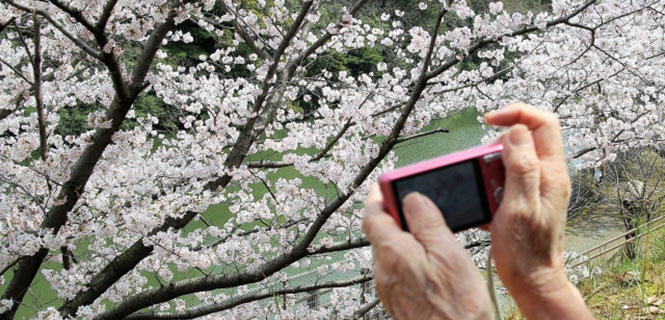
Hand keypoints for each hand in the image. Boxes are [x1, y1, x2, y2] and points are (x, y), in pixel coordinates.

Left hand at [363, 186, 491, 319]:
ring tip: (428, 232)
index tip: (387, 183)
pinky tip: (430, 262)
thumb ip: (427, 221)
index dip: (379, 195)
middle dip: (394, 215)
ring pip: (389, 252)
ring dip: (403, 237)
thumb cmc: (456, 308)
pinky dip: (408, 257)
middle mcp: (383, 270)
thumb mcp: (448, 252)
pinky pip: (397, 270)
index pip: (373, 214)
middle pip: (380, 232)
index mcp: (392, 252)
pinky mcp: (398, 301)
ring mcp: (389, 288)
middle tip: (414, 204)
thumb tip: (412, 198)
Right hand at [484, 103, 593, 318]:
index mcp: (550, 172)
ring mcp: (535, 186)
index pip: (542, 123)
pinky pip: (502, 180)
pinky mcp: (523, 198)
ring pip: (509, 159)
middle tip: (482, 167)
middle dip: (495, 148)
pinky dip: (488, 187)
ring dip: (489, 170)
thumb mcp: (519, 206)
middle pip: (522, 139)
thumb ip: (521, 166)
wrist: (531, 279)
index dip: (516, 114)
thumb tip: (516, 131)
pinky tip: (485, 203)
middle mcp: (546, 175)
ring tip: (484, 191)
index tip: (490, 122)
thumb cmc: (527, 251)